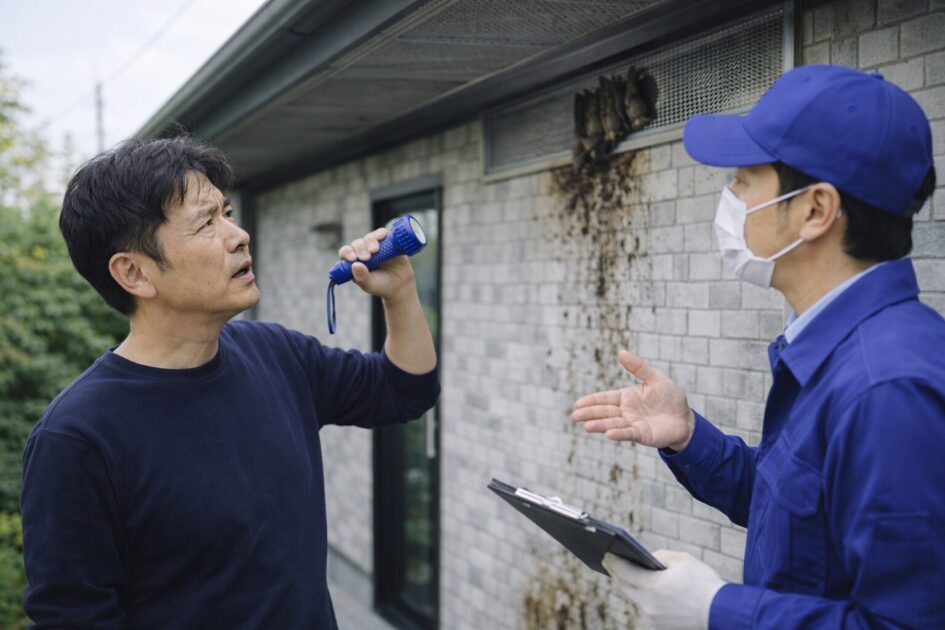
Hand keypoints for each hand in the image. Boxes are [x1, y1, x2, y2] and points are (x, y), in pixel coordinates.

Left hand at [338, 227, 415, 301]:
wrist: (401, 284)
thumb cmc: (382, 286)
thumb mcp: (371, 285)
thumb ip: (362, 278)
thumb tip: (355, 265)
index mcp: (354, 262)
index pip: (345, 252)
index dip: (347, 253)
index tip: (353, 258)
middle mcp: (363, 252)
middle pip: (357, 244)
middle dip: (359, 248)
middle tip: (366, 257)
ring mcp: (375, 245)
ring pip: (368, 238)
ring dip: (370, 241)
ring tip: (375, 250)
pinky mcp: (387, 241)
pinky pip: (382, 233)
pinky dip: (381, 233)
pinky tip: (382, 236)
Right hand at [571, 350, 694, 451]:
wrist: (685, 418)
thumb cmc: (670, 397)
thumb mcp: (656, 378)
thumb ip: (639, 367)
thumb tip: (621, 352)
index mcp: (626, 397)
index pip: (605, 398)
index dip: (591, 401)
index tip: (578, 404)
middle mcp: (626, 411)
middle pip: (605, 412)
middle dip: (590, 414)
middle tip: (575, 416)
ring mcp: (632, 424)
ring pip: (613, 424)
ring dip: (600, 425)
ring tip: (586, 426)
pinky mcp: (642, 435)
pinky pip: (628, 433)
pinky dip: (618, 434)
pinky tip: (608, 434)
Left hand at [603, 550, 724, 629]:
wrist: (722, 613)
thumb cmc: (704, 584)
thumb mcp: (683, 561)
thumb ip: (660, 556)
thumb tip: (647, 559)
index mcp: (653, 586)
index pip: (624, 572)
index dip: (613, 561)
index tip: (606, 554)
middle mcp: (649, 605)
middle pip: (625, 587)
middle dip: (618, 574)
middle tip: (610, 563)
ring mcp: (653, 618)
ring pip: (635, 599)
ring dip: (631, 586)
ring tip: (626, 574)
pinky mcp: (660, 627)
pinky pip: (647, 609)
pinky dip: (644, 598)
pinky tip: (644, 590)